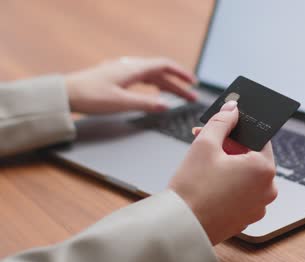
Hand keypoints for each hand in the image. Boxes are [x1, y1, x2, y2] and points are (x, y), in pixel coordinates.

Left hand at [65, 57, 196, 113]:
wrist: (64, 94)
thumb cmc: (90, 96)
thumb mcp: (122, 103)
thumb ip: (146, 104)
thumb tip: (166, 106)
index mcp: (133, 69)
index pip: (164, 66)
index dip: (181, 74)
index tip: (193, 83)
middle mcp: (129, 67)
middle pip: (160, 73)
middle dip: (177, 85)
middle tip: (190, 97)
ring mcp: (122, 71)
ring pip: (150, 77)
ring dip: (166, 86)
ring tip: (178, 97)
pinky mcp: (115, 78)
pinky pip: (141, 80)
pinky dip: (153, 87)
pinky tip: (155, 94)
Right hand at [169, 101, 277, 244]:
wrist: (179, 227)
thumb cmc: (193, 188)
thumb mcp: (205, 144)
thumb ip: (222, 121)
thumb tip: (233, 108)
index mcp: (264, 169)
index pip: (258, 138)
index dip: (238, 128)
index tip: (223, 124)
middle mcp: (267, 190)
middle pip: (251, 156)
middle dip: (228, 145)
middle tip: (203, 137)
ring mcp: (258, 206)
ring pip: (245, 174)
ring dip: (226, 162)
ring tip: (202, 158)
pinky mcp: (246, 218)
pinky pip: (241, 192)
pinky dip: (228, 182)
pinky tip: (207, 179)